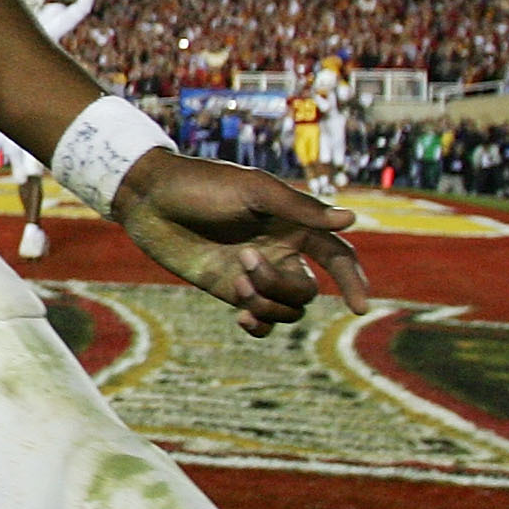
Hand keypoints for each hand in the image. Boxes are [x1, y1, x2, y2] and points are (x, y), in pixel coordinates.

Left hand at [114, 152, 369, 337]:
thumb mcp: (253, 191)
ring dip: (267, 304)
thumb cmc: (202, 184)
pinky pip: (261, 319)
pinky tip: (244, 318)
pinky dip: (260, 325)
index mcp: (292, 225)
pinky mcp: (229, 288)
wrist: (150, 197)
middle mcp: (279, 251)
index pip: (337, 257)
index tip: (359, 307)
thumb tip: (352, 219)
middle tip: (245, 258)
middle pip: (306, 290)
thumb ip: (301, 209)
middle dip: (281, 285)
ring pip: (286, 309)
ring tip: (237, 283)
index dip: (354, 281)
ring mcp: (255, 273)